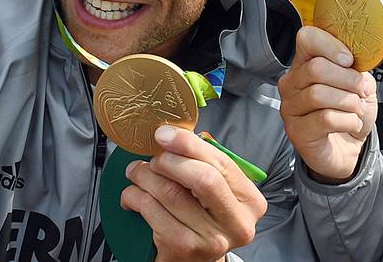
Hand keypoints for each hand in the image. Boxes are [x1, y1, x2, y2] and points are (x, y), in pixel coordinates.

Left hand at [121, 127, 266, 261]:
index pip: (222, 163)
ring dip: (144, 176)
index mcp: (250, 201)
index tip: (163, 134)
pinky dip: (134, 196)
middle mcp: (237, 223)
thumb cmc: (202, 220)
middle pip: (202, 178)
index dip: (189, 144)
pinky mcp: (184, 248)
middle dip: (168, 161)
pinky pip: (152, 209)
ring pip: (170, 192)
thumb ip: (204, 164)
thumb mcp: (214, 194)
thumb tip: (174, 134)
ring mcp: (212, 239)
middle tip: (152, 160)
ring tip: (136, 173)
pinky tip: (132, 196)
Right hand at [278, 26, 377, 181]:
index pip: (307, 38)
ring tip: (357, 110)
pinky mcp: (296, 131)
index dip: (331, 45)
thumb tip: (356, 69)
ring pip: (319, 94)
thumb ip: (357, 72)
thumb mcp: (360, 86)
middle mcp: (290, 83)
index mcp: (304, 63)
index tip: (350, 61)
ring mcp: (289, 107)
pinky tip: (351, 125)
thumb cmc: (349, 112)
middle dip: (349, 80)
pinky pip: (325, 118)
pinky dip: (348, 121)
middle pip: (316, 68)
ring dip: (350, 103)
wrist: (348, 149)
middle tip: (362, 92)